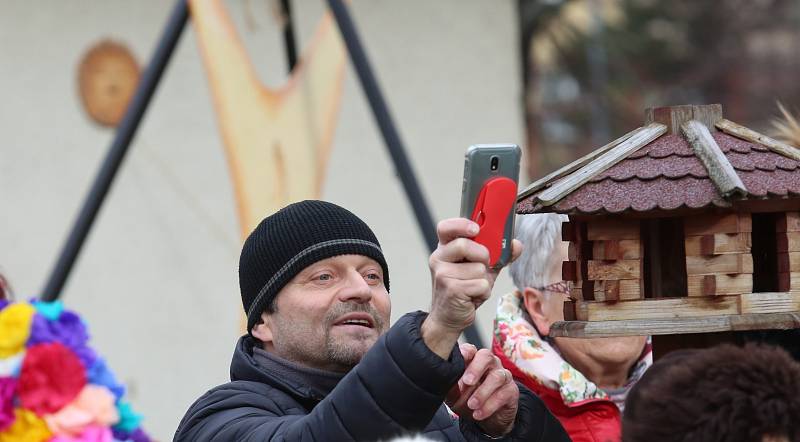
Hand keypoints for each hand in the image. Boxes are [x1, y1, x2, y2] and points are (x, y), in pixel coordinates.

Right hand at [421, 218, 521, 358]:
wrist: (450, 317)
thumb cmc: (464, 289)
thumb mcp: (482, 268)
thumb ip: (498, 254)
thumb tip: (516, 245)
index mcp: (445, 248)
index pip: (446, 228)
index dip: (461, 225)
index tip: (476, 229)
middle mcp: (439, 258)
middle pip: (464, 245)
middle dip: (482, 256)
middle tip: (482, 266)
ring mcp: (442, 274)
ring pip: (478, 268)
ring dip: (484, 279)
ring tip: (474, 286)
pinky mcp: (451, 289)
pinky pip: (480, 284)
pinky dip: (483, 292)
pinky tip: (473, 296)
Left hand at [447, 344, 518, 436]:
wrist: (485, 419)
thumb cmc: (466, 400)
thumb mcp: (454, 395)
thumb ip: (450, 386)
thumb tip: (445, 381)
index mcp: (473, 360)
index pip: (470, 349)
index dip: (465, 352)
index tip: (459, 360)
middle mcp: (489, 364)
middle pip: (486, 356)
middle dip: (476, 368)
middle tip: (467, 382)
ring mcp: (502, 375)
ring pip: (497, 377)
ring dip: (482, 392)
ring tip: (472, 405)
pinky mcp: (511, 390)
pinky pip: (503, 394)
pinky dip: (489, 406)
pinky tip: (479, 413)